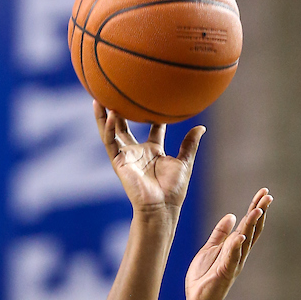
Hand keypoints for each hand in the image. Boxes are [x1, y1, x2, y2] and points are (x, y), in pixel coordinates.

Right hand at [94, 100, 203, 215]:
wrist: (162, 207)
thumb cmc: (173, 190)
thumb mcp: (184, 162)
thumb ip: (190, 144)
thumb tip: (202, 127)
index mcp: (154, 151)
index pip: (153, 128)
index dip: (154, 115)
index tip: (156, 98)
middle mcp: (137, 151)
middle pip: (125, 126)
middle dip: (119, 110)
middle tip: (115, 92)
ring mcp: (126, 156)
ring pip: (110, 131)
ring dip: (103, 115)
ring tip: (98, 96)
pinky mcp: (119, 162)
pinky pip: (110, 142)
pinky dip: (109, 128)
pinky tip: (109, 114)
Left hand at [186, 188, 271, 299]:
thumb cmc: (204, 277)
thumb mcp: (210, 248)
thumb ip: (220, 233)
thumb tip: (231, 215)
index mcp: (235, 246)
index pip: (249, 223)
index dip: (256, 207)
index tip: (264, 192)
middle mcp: (239, 253)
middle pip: (252, 229)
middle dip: (260, 211)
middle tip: (268, 196)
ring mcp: (233, 262)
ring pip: (245, 240)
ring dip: (252, 225)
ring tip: (258, 209)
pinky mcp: (224, 273)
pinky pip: (232, 258)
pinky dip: (236, 247)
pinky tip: (240, 236)